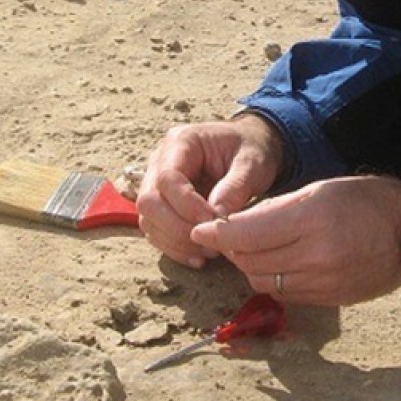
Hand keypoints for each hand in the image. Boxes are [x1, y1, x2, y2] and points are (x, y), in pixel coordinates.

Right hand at [135, 114, 286, 268]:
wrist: (248, 149)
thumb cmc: (250, 150)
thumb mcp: (252, 163)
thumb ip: (234, 187)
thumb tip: (216, 219)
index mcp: (180, 142)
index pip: (167, 177)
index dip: (186, 205)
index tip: (214, 221)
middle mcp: (159, 162)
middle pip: (149, 201)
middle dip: (177, 228)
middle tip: (211, 243)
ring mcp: (155, 184)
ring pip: (148, 219)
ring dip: (176, 242)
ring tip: (211, 252)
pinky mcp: (162, 206)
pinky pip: (156, 231)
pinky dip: (175, 248)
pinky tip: (200, 258)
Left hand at [189, 174, 400, 305]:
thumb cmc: (363, 201)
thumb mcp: (318, 189)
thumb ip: (273, 209)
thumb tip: (231, 225)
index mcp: (313, 218)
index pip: (248, 234)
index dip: (219, 233)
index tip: (201, 229)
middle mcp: (317, 255)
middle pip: (251, 261)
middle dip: (232, 249)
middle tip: (228, 235)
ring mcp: (325, 282)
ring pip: (263, 281)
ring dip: (250, 266)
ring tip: (255, 249)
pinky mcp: (329, 300)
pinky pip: (284, 294)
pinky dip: (273, 279)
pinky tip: (279, 263)